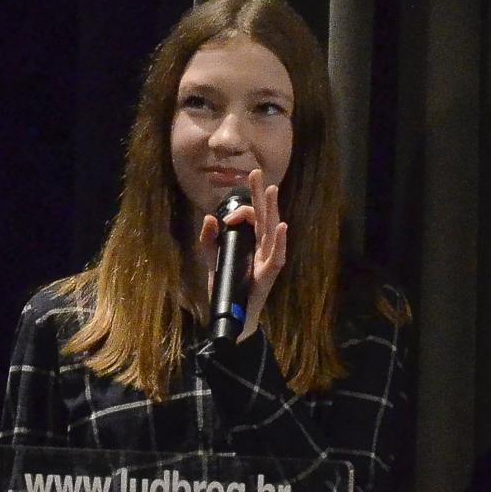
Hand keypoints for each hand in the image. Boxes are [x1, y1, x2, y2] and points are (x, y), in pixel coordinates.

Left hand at [193, 170, 288, 337]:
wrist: (229, 319)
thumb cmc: (225, 289)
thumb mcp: (212, 260)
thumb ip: (210, 240)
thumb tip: (209, 217)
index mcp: (252, 244)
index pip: (251, 219)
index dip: (240, 210)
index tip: (227, 215)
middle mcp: (262, 249)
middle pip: (264, 218)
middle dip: (260, 195)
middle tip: (256, 172)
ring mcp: (267, 261)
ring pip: (272, 231)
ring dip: (272, 210)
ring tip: (271, 189)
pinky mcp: (268, 276)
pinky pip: (276, 257)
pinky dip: (279, 242)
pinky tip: (281, 226)